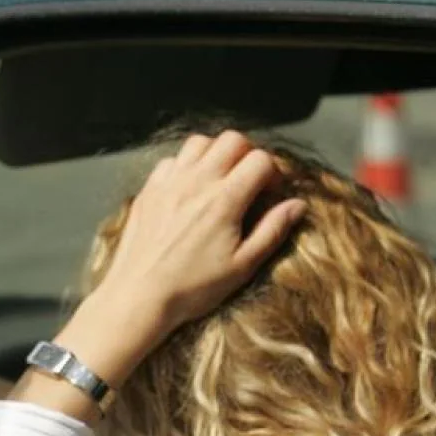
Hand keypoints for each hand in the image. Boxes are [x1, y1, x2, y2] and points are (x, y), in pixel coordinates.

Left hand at [98, 130, 303, 335]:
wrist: (138, 296)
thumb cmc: (192, 287)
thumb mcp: (242, 266)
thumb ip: (272, 231)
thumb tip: (297, 205)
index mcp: (224, 200)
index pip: (260, 159)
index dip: (273, 172)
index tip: (269, 193)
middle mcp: (196, 183)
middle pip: (231, 140)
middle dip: (247, 154)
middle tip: (248, 180)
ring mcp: (168, 183)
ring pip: (198, 142)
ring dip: (215, 153)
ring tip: (219, 179)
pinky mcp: (147, 191)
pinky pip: (170, 160)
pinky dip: (185, 165)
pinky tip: (188, 188)